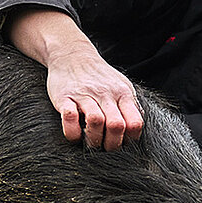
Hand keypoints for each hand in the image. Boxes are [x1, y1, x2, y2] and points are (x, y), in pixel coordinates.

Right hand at [6, 7, 143, 149]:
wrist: (72, 54)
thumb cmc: (98, 75)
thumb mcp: (121, 84)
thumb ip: (131, 105)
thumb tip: (137, 127)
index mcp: (123, 93)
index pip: (135, 123)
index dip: (131, 140)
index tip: (122, 143)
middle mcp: (105, 94)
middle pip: (116, 126)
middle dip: (112, 144)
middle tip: (105, 148)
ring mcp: (85, 95)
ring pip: (96, 121)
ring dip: (94, 139)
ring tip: (90, 142)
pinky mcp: (64, 97)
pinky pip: (69, 117)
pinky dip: (72, 131)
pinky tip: (74, 134)